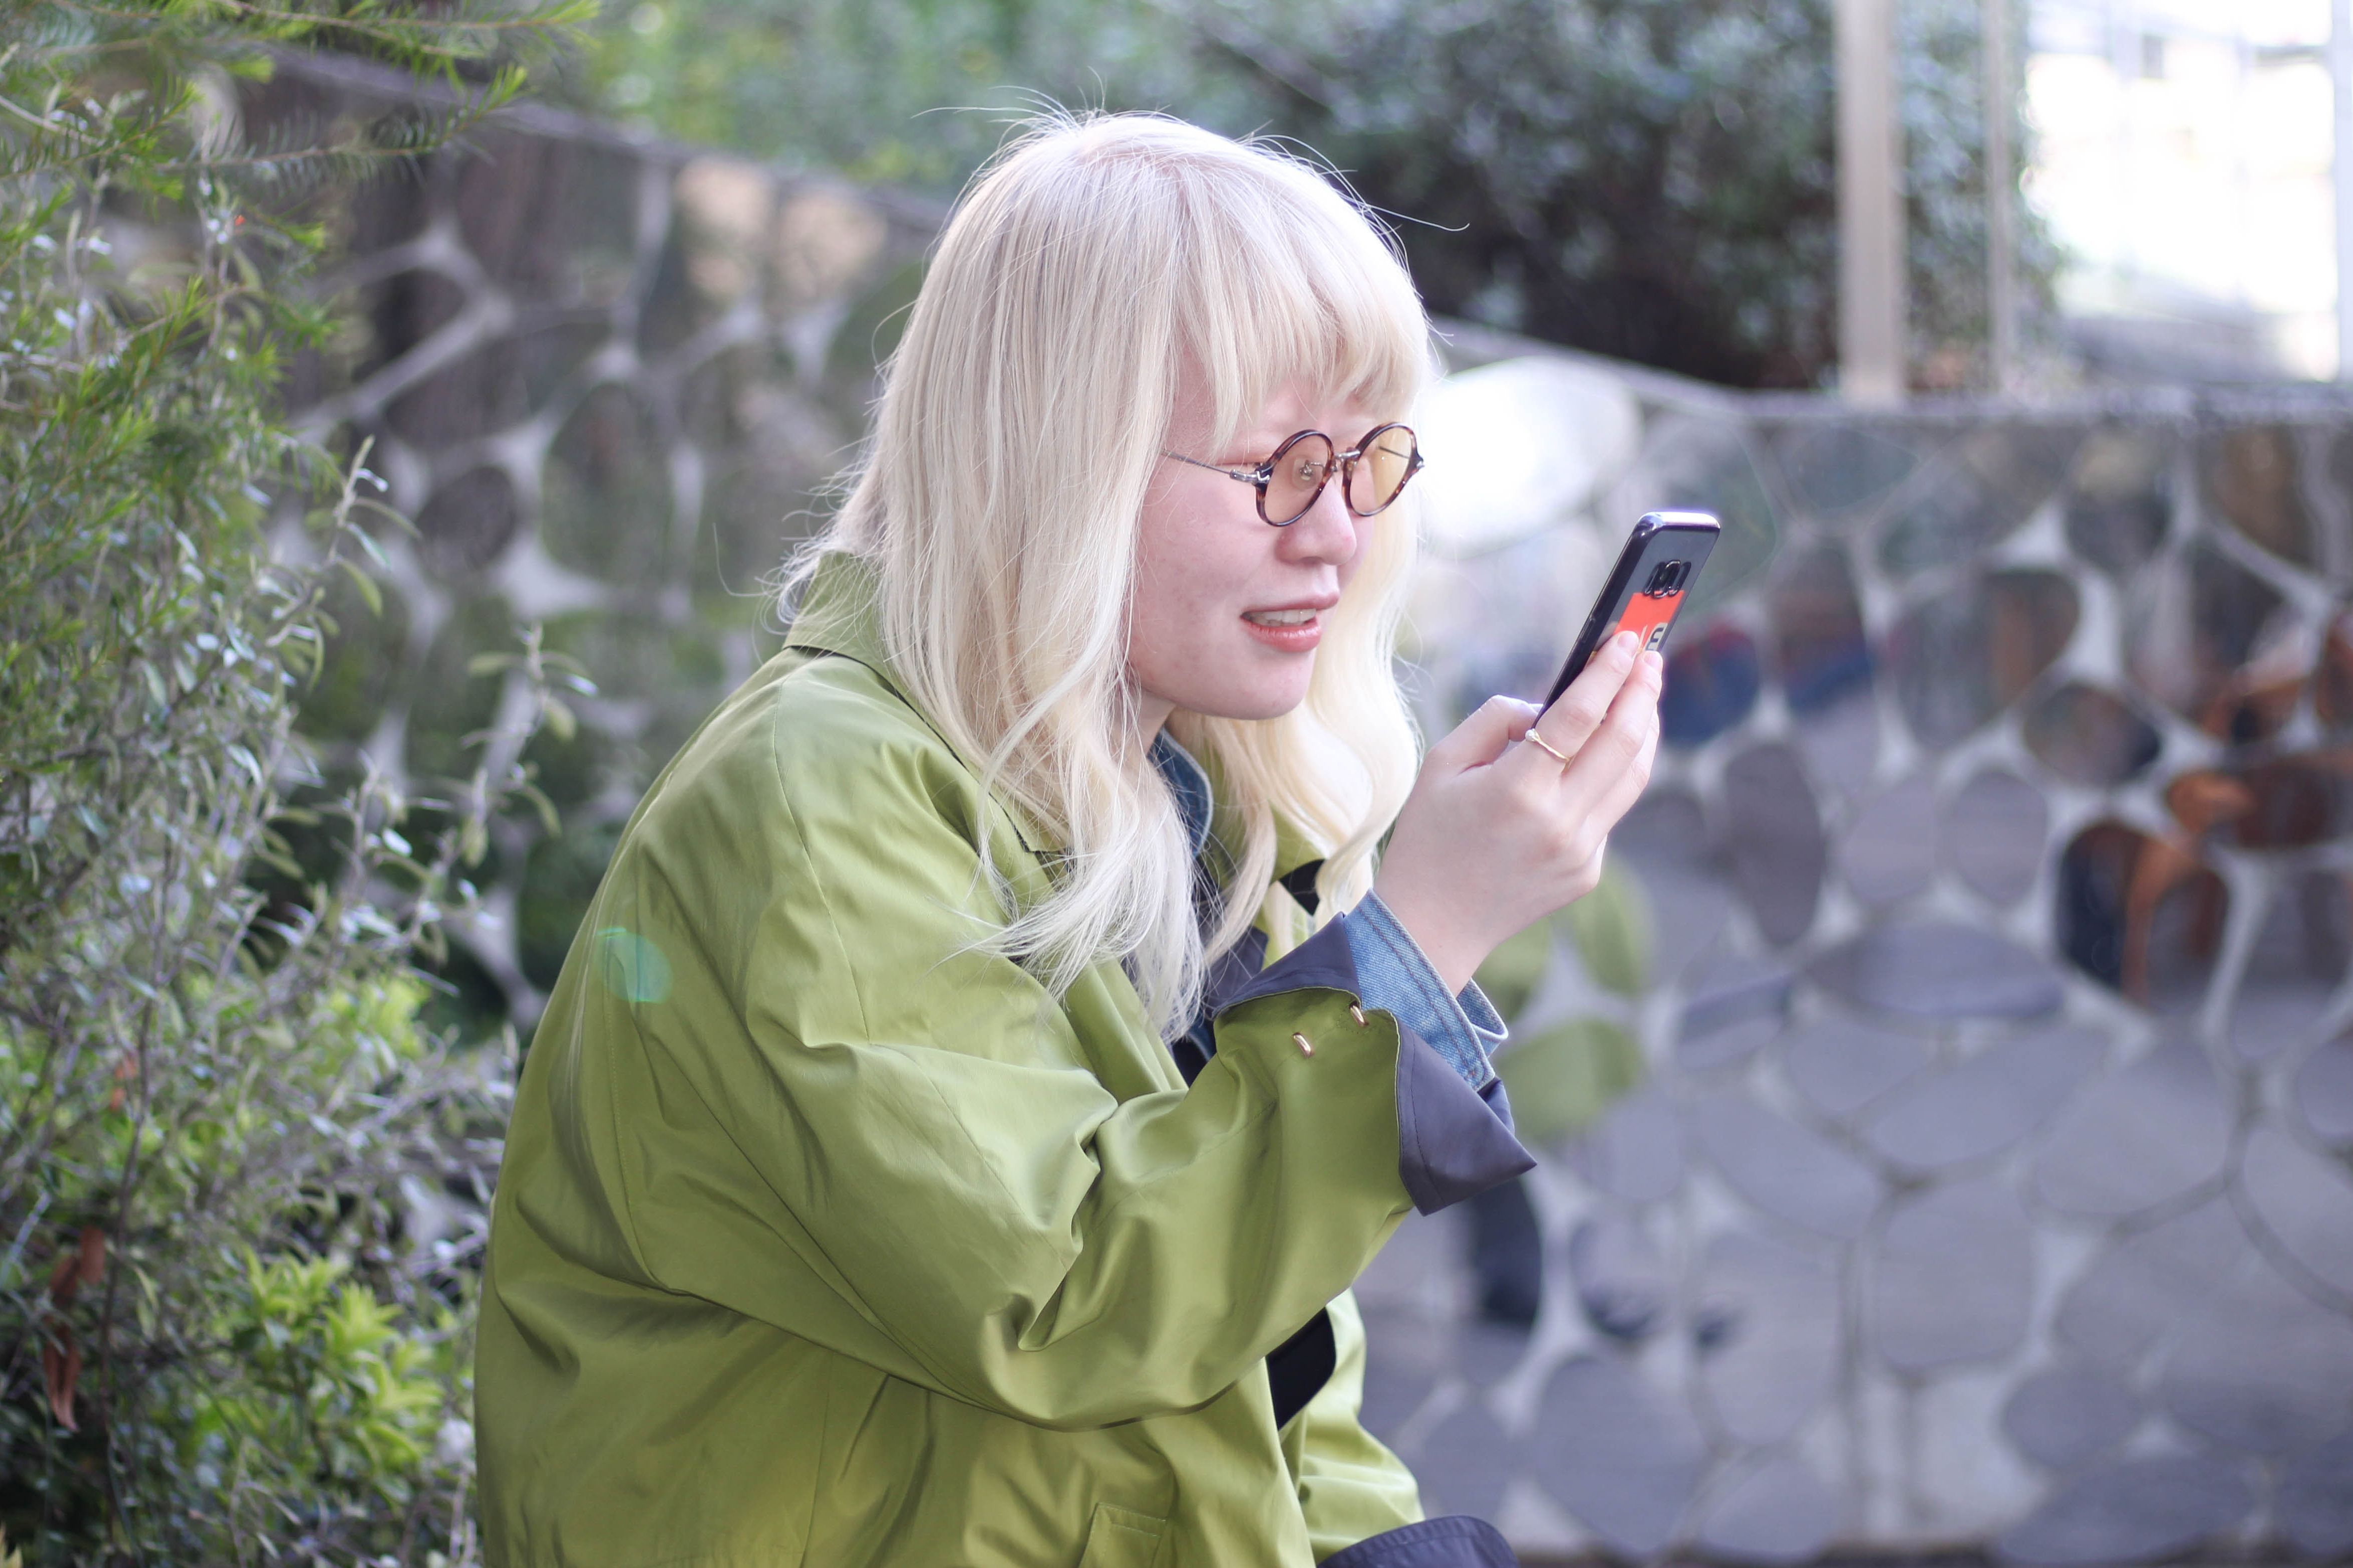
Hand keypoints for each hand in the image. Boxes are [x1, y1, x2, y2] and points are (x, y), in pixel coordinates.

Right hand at [1372, 631, 1662, 994]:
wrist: (1432, 924)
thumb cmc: (1430, 836)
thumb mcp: (1442, 763)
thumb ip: (1497, 720)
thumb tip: (1549, 705)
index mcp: (1516, 790)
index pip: (1580, 716)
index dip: (1608, 672)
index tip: (1627, 640)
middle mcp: (1558, 822)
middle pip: (1624, 742)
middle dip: (1642, 691)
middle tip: (1649, 658)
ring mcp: (1579, 851)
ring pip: (1634, 776)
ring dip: (1645, 728)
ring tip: (1642, 695)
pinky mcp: (1588, 871)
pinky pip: (1609, 810)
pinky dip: (1610, 774)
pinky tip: (1600, 755)